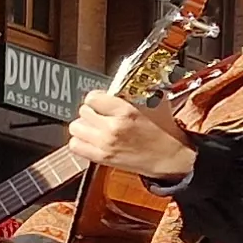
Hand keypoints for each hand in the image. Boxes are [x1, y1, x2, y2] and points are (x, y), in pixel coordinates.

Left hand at [66, 91, 193, 180]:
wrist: (168, 157)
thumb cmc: (163, 130)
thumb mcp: (154, 103)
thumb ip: (135, 92)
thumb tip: (120, 84)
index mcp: (126, 111)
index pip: (93, 98)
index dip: (96, 98)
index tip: (101, 100)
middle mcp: (113, 128)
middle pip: (83, 112)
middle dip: (91, 111)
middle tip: (100, 114)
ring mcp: (105, 144)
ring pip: (76, 128)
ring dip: (83, 126)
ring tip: (95, 126)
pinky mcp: (101, 158)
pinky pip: (75, 146)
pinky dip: (80, 141)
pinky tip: (92, 139)